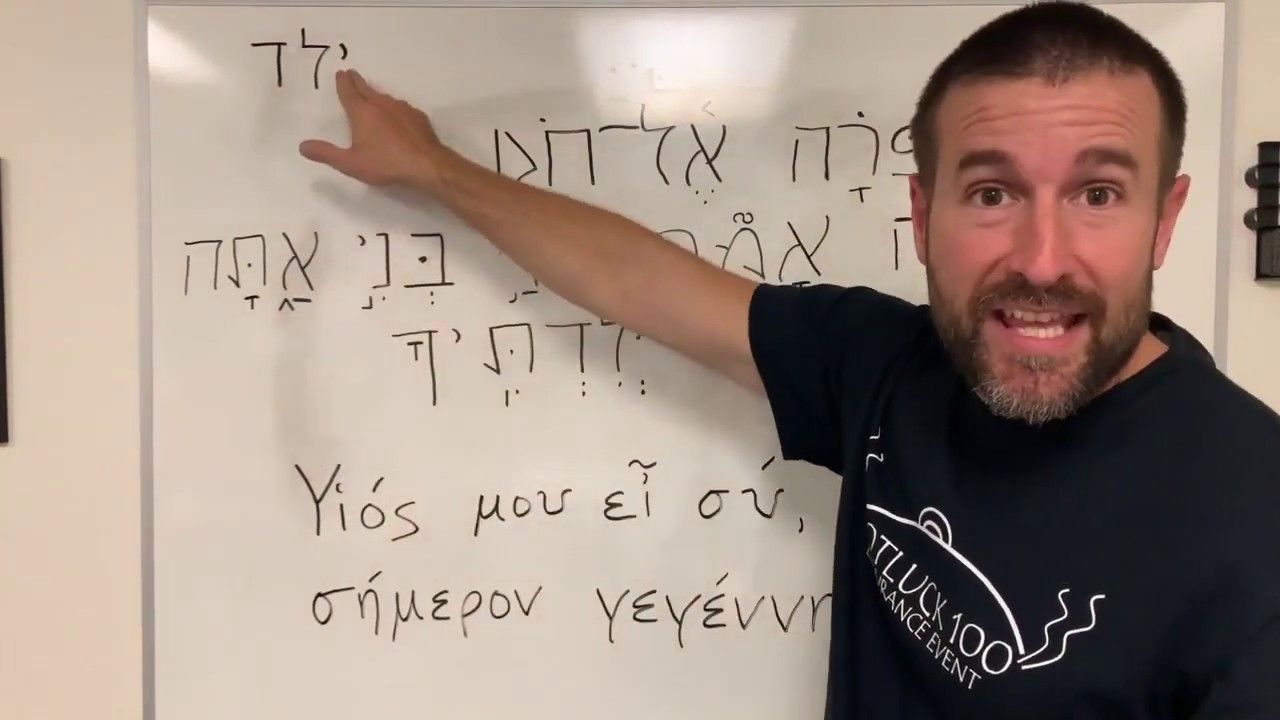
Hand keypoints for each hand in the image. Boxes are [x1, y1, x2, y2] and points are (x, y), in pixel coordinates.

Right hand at [300, 69, 445, 188]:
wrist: (426, 164)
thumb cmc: (385, 163)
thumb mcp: (350, 163)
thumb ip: (326, 153)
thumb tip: (302, 146)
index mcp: (362, 112)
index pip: (348, 91)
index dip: (343, 82)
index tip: (340, 73)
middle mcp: (381, 104)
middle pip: (366, 88)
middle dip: (357, 81)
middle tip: (351, 74)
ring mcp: (402, 108)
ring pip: (384, 97)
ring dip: (376, 94)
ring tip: (371, 95)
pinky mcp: (417, 117)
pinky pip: (401, 108)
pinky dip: (394, 108)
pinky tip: (396, 115)